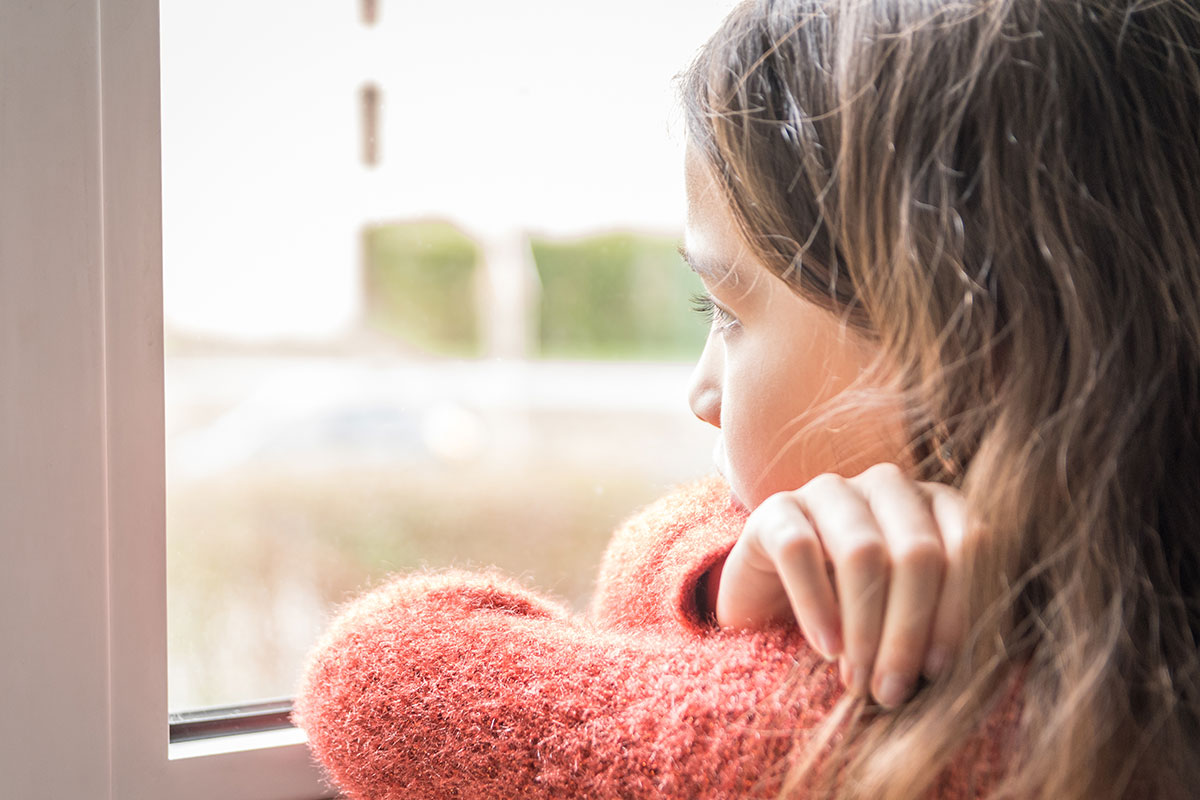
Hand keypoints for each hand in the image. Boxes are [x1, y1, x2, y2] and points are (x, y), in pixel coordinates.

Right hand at [714, 462, 964, 707]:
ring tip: (858, 680)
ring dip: (865, 627)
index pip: (968, 542)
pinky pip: (799, 550)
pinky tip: (825, 648)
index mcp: (935, 503)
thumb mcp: (909, 620)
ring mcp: (829, 491)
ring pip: (862, 551)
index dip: (958, 610)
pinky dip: (815, 606)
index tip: (938, 671)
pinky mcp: (776, 510)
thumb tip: (965, 668)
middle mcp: (887, 486)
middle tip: (892, 690)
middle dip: (908, 631)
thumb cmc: (857, 617)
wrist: (773, 608)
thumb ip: (944, 626)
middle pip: (917, 551)